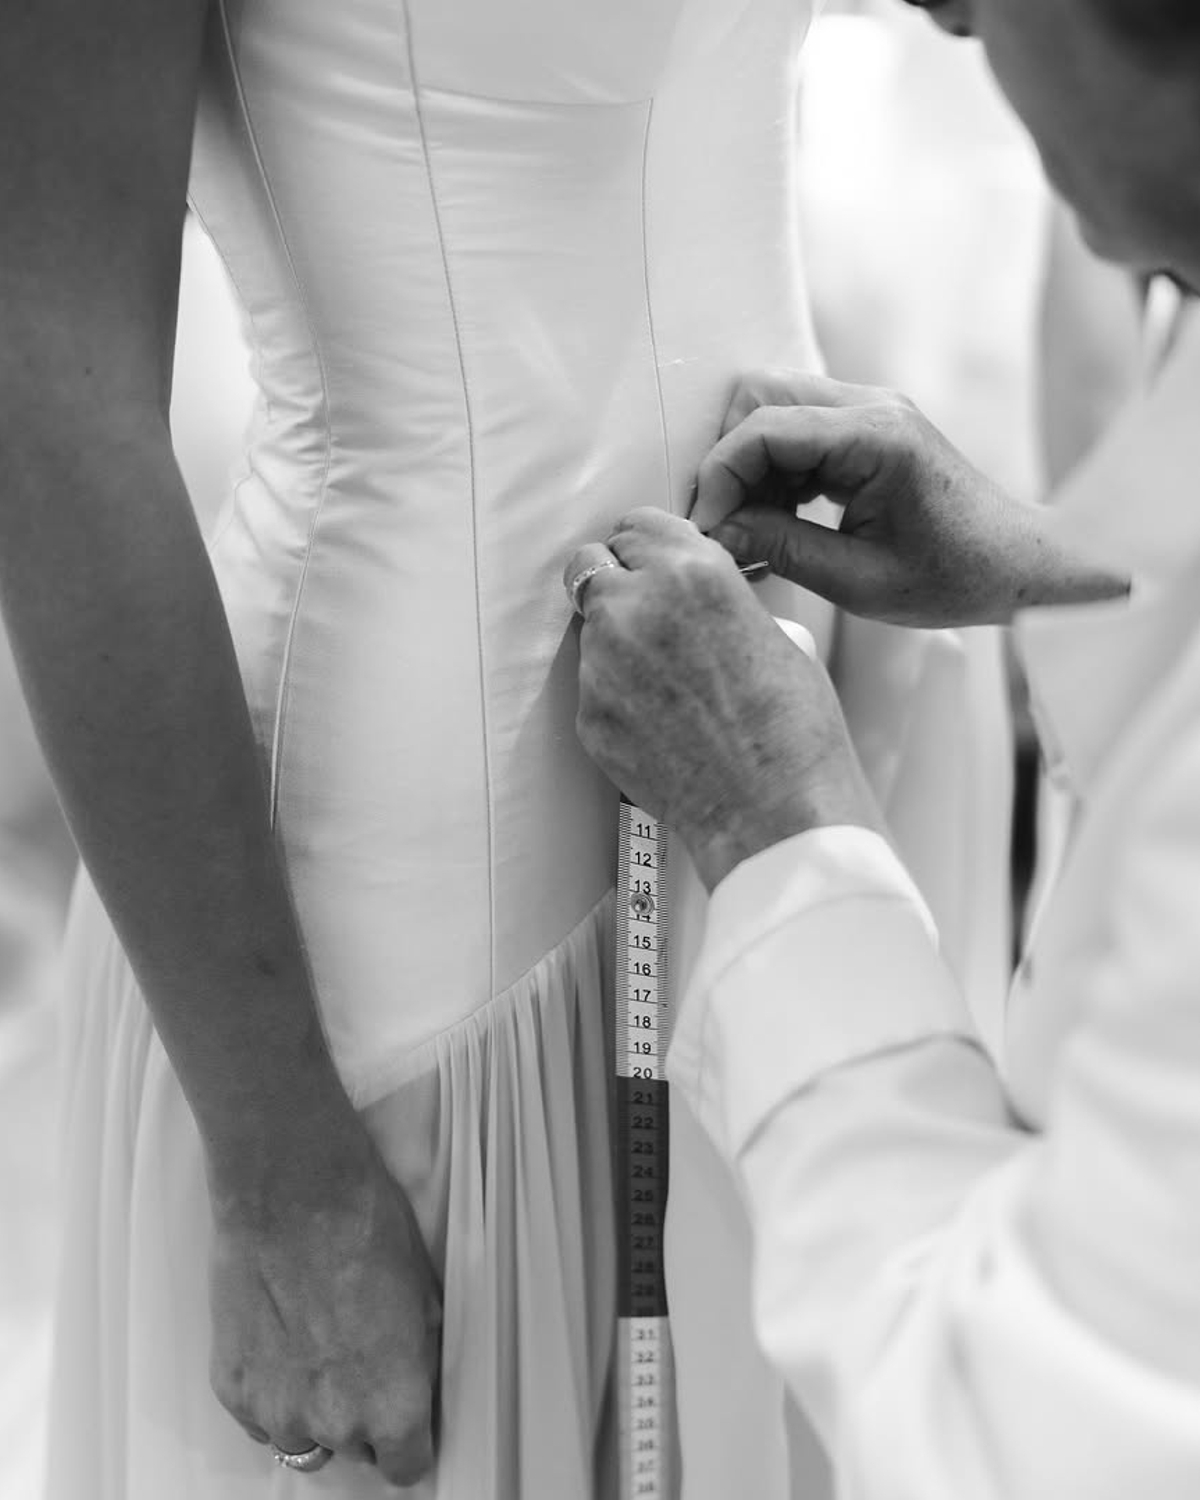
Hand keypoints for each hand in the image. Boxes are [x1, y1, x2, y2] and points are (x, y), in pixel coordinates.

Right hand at [208, 1128, 441, 1489]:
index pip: (407, 1467)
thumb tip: (416, 1379)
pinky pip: (258, 1415)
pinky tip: (282, 1338)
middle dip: (361, 1415)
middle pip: (355, 1449)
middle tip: (359, 1358)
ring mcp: (276, 1411)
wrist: (293, 1193)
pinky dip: (271, 1388)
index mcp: (393, 1405)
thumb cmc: (364, 1229)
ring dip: (311, 1408)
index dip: (409, 1442)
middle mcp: (335, 1423)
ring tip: (316, 1347)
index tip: (405, 1421)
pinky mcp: (233, 1389)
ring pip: (301, 1439)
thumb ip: (418, 1359)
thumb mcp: (424, 1296)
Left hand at [566, 509, 880, 889]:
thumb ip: (718, 598)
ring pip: (591, 630)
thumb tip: (691, 599)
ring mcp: (603, 663)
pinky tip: (662, 723)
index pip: (635, 525)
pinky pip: (594, 687)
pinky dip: (617, 697)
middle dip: (615, 582)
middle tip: (646, 613)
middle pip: (590, 565)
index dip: (645, 547)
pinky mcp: (589, 715)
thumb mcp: (772, 630)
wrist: (771, 810)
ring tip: (669, 685)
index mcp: (691, 572)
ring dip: (618, 643)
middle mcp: (635, 608)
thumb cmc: (791, 730)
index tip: (650, 561)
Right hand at [694, 370, 1128, 626]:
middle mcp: (873, 405)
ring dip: (750, 464)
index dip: (719, 476)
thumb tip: (716, 534)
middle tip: (725, 522)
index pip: (763, 427)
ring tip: (754, 527)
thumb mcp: (858, 582)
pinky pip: (799, 427)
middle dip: (728, 458)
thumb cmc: (956, 578)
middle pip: (759, 394)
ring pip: (774, 405)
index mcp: (876, 438)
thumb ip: (781, 549)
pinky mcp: (870, 426)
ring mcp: (872, 409)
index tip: (707, 528)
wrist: (1020, 567)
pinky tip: (781, 519)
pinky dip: (775, 469)